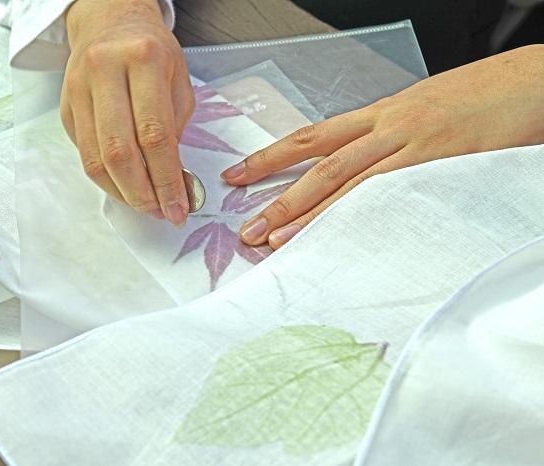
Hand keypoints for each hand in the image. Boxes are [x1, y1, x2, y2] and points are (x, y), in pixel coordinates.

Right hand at [61, 0, 194, 225]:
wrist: (109, 21)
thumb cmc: (151, 52)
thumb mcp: (178, 81)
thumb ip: (177, 131)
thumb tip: (176, 185)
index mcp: (143, 60)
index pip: (155, 135)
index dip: (167, 180)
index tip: (179, 207)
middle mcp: (105, 71)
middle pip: (120, 152)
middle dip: (143, 193)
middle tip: (160, 212)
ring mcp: (78, 88)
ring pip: (96, 159)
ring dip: (123, 192)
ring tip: (145, 204)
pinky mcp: (65, 106)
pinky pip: (83, 154)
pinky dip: (106, 179)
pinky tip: (125, 186)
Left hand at [222, 45, 543, 248]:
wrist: (535, 81)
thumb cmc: (484, 96)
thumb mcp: (424, 112)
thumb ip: (390, 140)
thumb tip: (362, 169)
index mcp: (382, 115)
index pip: (312, 138)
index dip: (271, 157)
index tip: (241, 175)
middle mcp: (388, 128)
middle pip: (318, 164)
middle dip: (278, 197)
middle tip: (247, 227)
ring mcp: (412, 146)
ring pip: (346, 181)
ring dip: (308, 213)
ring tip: (276, 240)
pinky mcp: (440, 165)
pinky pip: (390, 194)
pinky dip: (359, 217)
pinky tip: (337, 238)